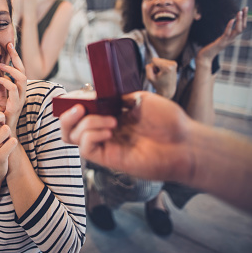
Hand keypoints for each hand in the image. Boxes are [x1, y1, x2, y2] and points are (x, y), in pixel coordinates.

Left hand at [0, 43, 26, 131]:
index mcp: (19, 90)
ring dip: (11, 70)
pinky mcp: (15, 106)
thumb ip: (1, 87)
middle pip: (23, 71)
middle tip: (8, 46)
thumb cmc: (2, 116)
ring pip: (22, 79)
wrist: (2, 133)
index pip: (20, 69)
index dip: (16, 57)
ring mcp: (20, 100)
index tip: (9, 44)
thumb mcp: (0, 97)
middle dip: (16, 57)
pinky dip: (5, 82)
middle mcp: (22, 93)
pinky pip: (13, 90)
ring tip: (0, 65)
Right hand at [60, 91, 193, 182]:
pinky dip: (91, 135)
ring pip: (73, 136)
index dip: (74, 101)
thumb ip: (116, 97)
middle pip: (69, 127)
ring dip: (86, 123)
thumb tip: (96, 95)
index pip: (81, 110)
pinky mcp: (108, 159)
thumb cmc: (169, 122)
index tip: (78, 93)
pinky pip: (85, 148)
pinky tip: (110, 130)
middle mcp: (103, 130)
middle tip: (81, 107)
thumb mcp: (140, 99)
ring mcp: (105, 145)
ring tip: (111, 121)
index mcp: (110, 115)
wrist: (185, 142)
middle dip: (67, 114)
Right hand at [145, 57, 177, 98]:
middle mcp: (172, 63)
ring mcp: (174, 63)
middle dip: (156, 67)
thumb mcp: (149, 77)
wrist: (168, 90)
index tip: (156, 74)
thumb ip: (148, 67)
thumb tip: (153, 60)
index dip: (152, 67)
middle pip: (157, 59)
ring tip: (162, 75)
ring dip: (159, 67)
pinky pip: (163, 62)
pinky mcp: (174, 63)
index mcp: (167, 67)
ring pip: (160, 60)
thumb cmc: (158, 85)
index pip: (154, 60)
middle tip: (159, 75)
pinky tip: (164, 73)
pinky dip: (162, 67)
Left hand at [197, 7, 247, 66]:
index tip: (244, 10)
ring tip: (239, 12)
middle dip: (244, 18)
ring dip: (239, 21)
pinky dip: (230, 26)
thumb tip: (227, 28)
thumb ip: (224, 35)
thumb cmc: (211, 48)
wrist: (205, 57)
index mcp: (232, 38)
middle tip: (245, 8)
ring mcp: (227, 41)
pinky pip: (227, 33)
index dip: (244, 19)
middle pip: (242, 28)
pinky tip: (231, 20)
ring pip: (237, 30)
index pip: (241, 27)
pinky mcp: (221, 42)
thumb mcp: (220, 40)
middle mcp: (232, 39)